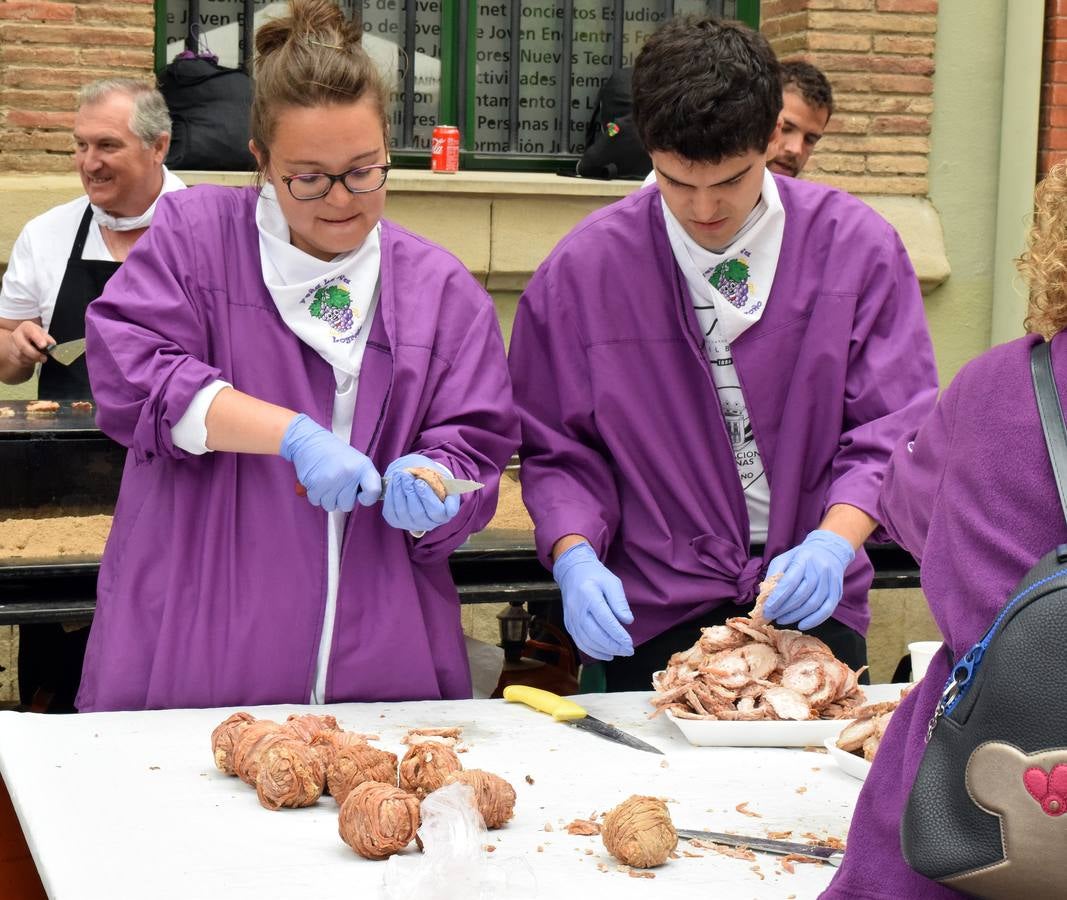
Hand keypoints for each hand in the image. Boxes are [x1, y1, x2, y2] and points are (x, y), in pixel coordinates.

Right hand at [4, 321, 51, 368]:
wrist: (27, 342)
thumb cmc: (37, 337)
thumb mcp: (43, 335)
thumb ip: (47, 339)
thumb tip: (52, 343)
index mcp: (26, 327)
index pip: (31, 331)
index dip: (37, 338)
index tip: (44, 345)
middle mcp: (16, 335)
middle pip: (23, 346)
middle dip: (35, 354)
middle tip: (44, 358)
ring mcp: (12, 345)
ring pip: (21, 355)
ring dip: (33, 359)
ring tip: (42, 358)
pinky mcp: (12, 354)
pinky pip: (20, 361)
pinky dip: (29, 362)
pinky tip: (34, 359)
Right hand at [280, 413, 380, 511]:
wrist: (310, 441)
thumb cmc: (336, 454)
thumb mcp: (357, 461)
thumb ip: (364, 480)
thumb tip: (366, 500)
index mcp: (363, 467)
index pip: (374, 491)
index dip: (368, 498)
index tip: (361, 495)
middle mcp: (349, 474)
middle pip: (347, 505)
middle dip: (341, 498)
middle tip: (337, 482)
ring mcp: (331, 480)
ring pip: (331, 506)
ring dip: (327, 498)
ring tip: (327, 481)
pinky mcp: (315, 484)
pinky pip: (316, 502)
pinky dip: (316, 495)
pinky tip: (318, 481)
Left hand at [381, 453, 459, 532]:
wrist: (421, 485)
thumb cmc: (436, 481)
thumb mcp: (445, 480)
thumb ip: (450, 483)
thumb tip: (459, 486)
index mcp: (445, 514)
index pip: (437, 511)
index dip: (427, 498)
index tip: (420, 482)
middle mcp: (430, 523)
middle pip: (418, 512)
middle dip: (410, 492)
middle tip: (405, 475)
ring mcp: (413, 525)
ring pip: (404, 512)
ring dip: (399, 492)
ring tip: (399, 476)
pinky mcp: (398, 522)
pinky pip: (392, 512)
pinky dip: (391, 497)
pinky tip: (393, 484)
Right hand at [552, 542, 633, 660]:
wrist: (572, 573)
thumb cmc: (595, 576)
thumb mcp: (611, 581)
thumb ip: (619, 601)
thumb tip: (628, 621)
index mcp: (588, 594)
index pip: (604, 618)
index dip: (617, 633)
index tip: (630, 643)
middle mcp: (576, 608)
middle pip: (594, 633)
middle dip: (613, 645)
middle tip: (629, 651)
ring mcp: (570, 618)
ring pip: (587, 641)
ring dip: (605, 651)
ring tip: (620, 652)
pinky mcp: (568, 624)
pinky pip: (580, 642)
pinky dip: (594, 652)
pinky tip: (607, 654)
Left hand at [763, 529, 855, 630]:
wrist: (829, 551)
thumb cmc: (801, 557)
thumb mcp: (784, 559)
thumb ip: (773, 575)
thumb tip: (764, 596)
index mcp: (803, 560)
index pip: (789, 582)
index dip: (777, 599)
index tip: (766, 610)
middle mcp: (819, 570)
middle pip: (800, 595)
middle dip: (783, 609)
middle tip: (771, 616)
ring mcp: (830, 582)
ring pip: (813, 605)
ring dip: (795, 616)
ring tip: (781, 620)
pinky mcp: (837, 592)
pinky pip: (827, 610)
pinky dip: (814, 620)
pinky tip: (801, 625)